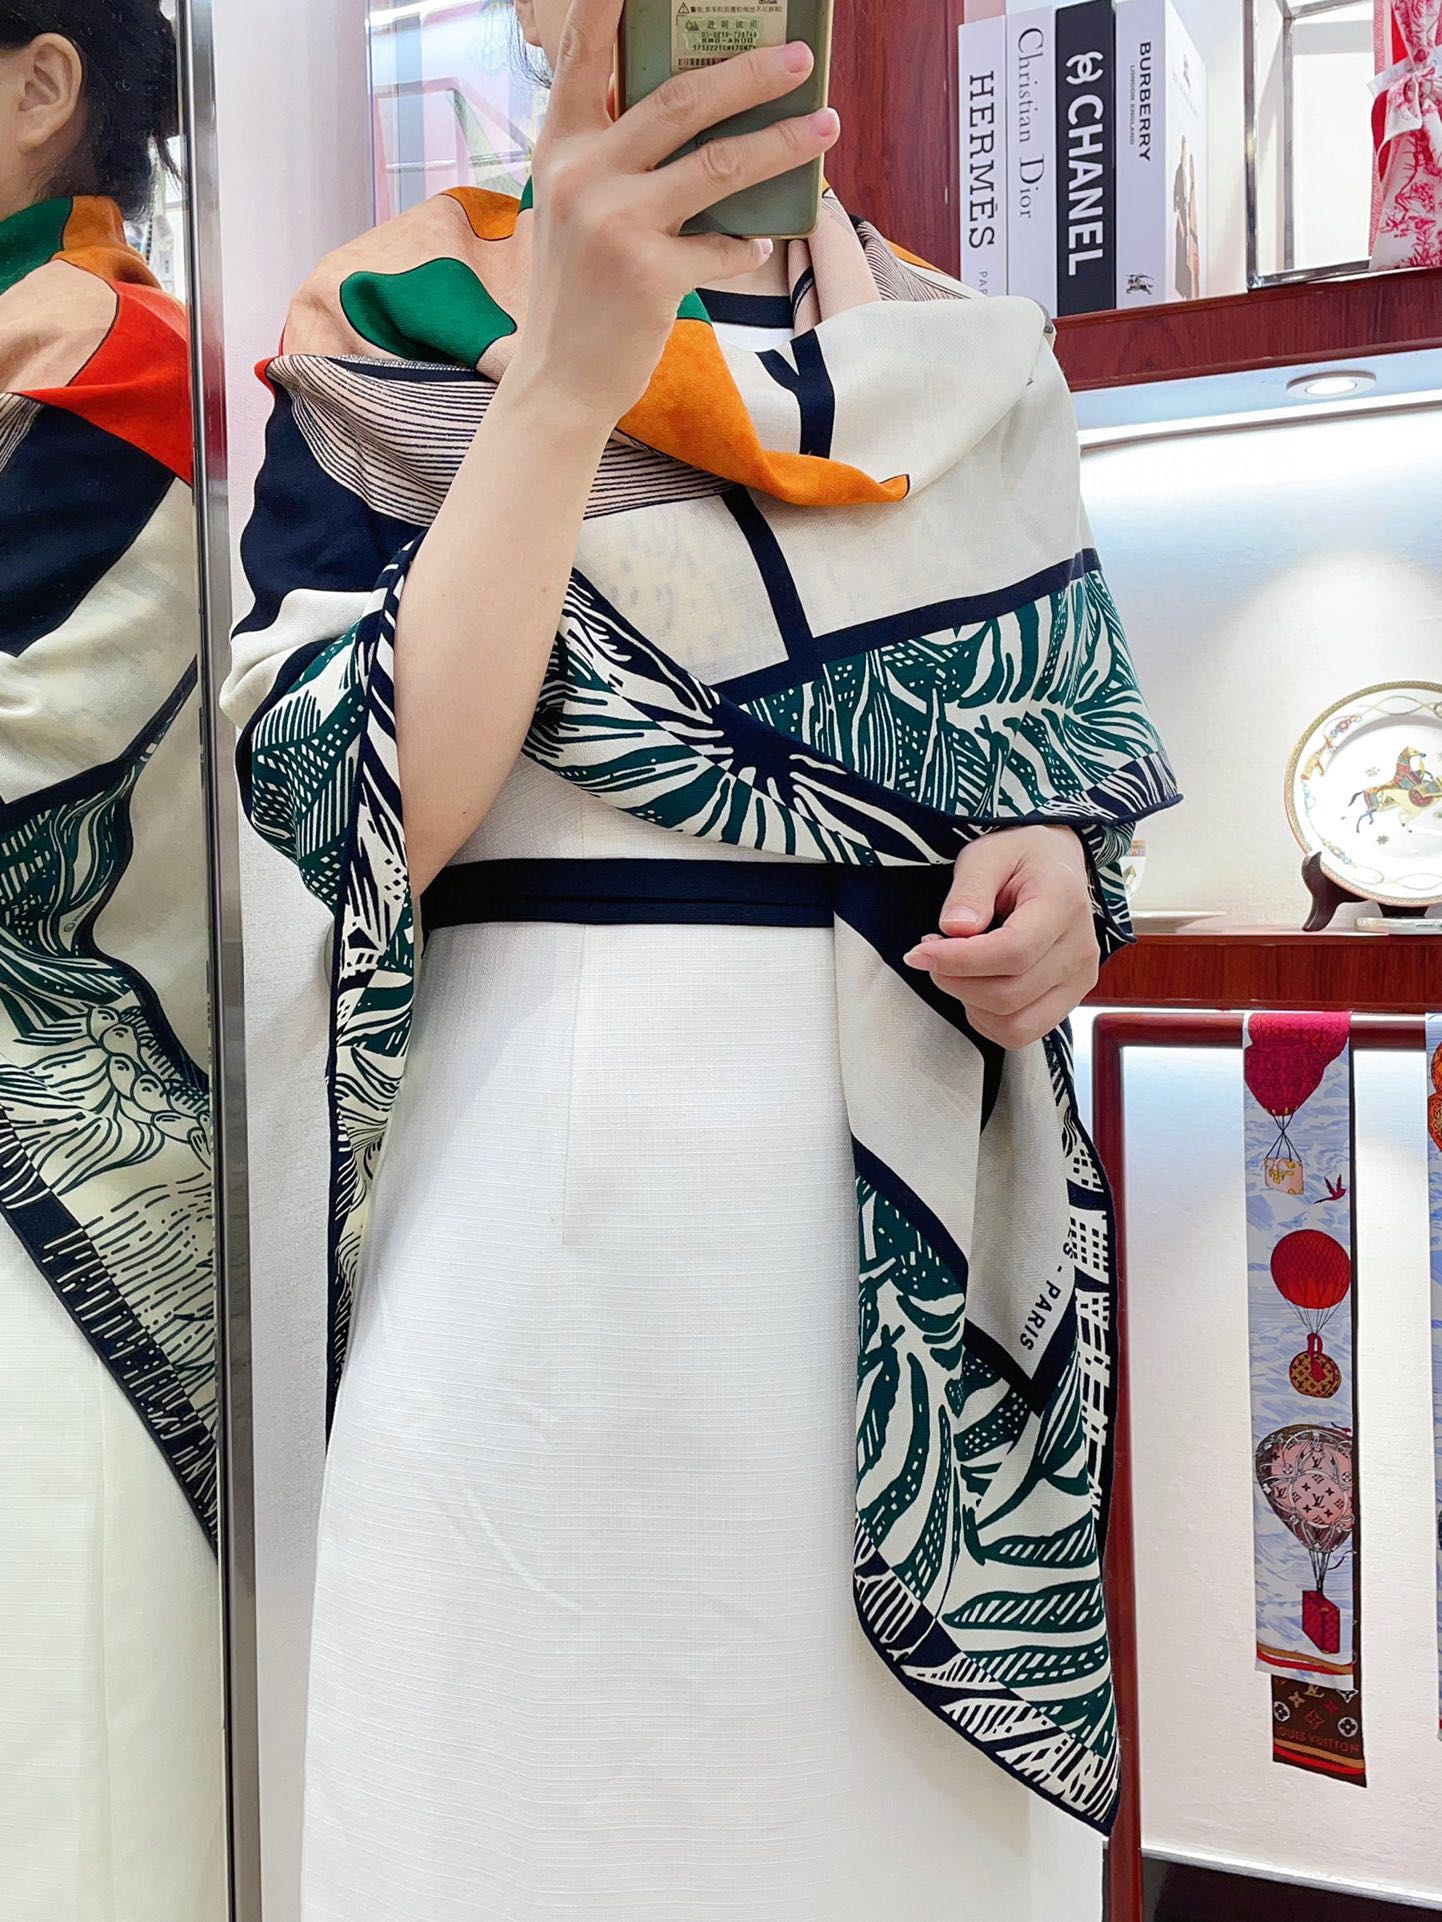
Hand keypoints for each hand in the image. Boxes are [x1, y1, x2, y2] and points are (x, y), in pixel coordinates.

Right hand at [515, 0, 840, 425]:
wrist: (559, 381)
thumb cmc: (578, 293)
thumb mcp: (576, 211)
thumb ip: (616, 160)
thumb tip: (699, 120)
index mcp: (561, 149)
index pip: (583, 55)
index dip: (608, 4)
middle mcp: (582, 176)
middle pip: (680, 98)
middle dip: (751, 73)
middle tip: (802, 58)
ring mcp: (615, 224)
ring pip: (719, 164)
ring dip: (782, 143)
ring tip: (825, 127)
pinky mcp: (650, 274)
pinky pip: (724, 247)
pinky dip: (747, 247)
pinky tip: (754, 245)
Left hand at [903, 827, 1099, 1049]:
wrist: (1053, 863)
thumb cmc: (1020, 856)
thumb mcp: (987, 855)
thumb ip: (970, 890)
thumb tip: (954, 929)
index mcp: (1064, 903)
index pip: (1012, 953)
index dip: (958, 961)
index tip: (919, 951)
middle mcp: (1080, 948)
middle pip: (1009, 994)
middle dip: (955, 981)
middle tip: (932, 951)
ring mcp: (1078, 979)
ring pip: (1015, 1024)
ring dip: (969, 1003)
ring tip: (956, 967)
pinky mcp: (1068, 999)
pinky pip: (1022, 1032)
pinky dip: (987, 1018)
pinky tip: (976, 985)